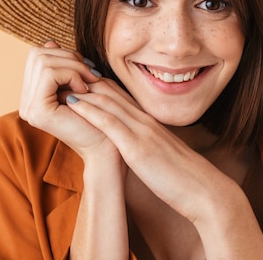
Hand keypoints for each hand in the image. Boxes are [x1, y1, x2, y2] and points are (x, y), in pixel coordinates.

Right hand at [18, 41, 113, 157]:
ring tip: (90, 82)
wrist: (108, 146)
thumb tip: (49, 42)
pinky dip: (71, 75)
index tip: (87, 68)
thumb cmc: (98, 115)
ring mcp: (28, 108)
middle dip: (69, 57)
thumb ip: (63, 64)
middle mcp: (25, 102)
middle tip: (92, 74)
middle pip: (38, 54)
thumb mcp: (79, 82)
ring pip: (43, 61)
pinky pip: (49, 74)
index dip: (64, 54)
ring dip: (73, 66)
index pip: (38, 55)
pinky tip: (85, 90)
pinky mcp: (37, 111)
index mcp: (32, 95)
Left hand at [66, 85, 262, 258]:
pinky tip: (72, 103)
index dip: (95, 84)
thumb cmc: (183, 178)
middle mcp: (144, 121)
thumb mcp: (160, 156)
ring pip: (107, 101)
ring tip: (57, 79)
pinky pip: (110, 123)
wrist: (204, 192)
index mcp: (149, 123)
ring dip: (81, 89)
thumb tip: (131, 148)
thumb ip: (146, 146)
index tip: (74, 79)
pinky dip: (89, 111)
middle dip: (82, 80)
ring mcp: (142, 132)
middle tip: (59, 70)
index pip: (118, 96)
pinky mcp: (138, 148)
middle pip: (109, 92)